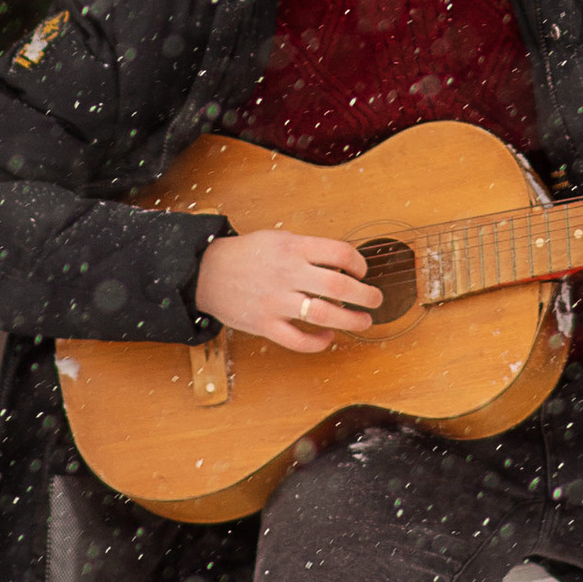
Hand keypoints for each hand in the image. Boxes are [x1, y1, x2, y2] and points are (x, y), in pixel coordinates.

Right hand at [195, 228, 382, 355]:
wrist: (206, 272)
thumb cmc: (245, 254)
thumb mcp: (277, 239)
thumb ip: (307, 250)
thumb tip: (342, 265)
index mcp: (293, 248)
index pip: (340, 253)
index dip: (360, 264)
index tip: (363, 272)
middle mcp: (287, 273)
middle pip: (339, 287)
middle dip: (366, 296)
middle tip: (376, 300)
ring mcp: (276, 301)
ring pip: (324, 315)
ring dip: (351, 321)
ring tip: (363, 321)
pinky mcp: (265, 324)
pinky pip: (298, 340)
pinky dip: (319, 342)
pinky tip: (328, 338)